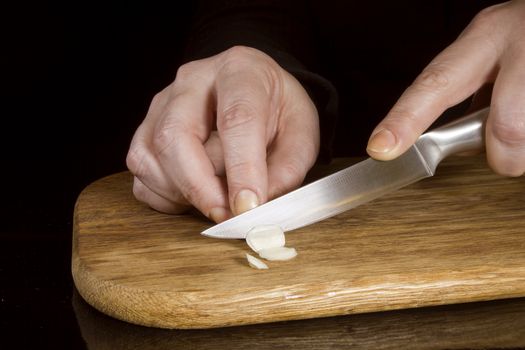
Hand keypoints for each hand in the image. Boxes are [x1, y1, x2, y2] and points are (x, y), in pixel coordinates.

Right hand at [126, 46, 319, 221]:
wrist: (252, 92)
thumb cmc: (276, 110)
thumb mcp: (301, 132)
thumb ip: (287, 168)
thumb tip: (258, 206)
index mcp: (240, 71)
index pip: (236, 119)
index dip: (241, 168)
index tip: (248, 207)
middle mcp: (192, 82)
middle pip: (175, 135)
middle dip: (199, 187)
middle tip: (227, 215)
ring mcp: (161, 105)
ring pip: (150, 158)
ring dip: (183, 194)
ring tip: (216, 198)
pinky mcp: (145, 131)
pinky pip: (142, 175)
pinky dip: (166, 197)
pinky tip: (193, 194)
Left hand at [367, 1, 524, 176]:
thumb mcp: (493, 50)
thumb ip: (468, 91)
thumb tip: (457, 144)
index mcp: (487, 35)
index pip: (437, 82)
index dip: (406, 119)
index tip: (380, 148)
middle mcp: (520, 43)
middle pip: (509, 129)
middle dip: (505, 155)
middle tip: (505, 150)